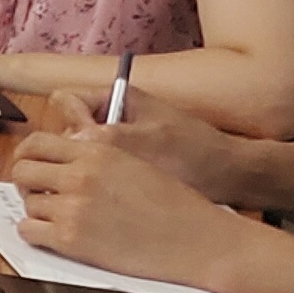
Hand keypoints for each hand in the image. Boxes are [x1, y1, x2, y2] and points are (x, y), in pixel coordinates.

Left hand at [12, 100, 258, 288]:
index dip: (29, 156)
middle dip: (28, 183)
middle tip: (41, 194)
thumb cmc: (176, 205)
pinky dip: (36, 234)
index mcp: (97, 150)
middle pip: (22, 171)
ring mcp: (73, 207)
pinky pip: (28, 232)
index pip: (37, 143)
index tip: (32, 166)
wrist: (198, 239)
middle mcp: (81, 174)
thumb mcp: (136, 163)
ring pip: (27, 204)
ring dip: (38, 211)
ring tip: (61, 218)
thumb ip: (97, 159)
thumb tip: (64, 162)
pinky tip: (56, 235)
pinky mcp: (71, 239)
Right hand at [38, 91, 251, 201]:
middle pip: (65, 129)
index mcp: (116, 97)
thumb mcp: (150, 142)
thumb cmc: (195, 154)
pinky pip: (92, 170)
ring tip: (107, 186)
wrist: (228, 177)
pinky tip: (113, 195)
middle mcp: (111, 116)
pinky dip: (95, 182)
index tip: (86, 145)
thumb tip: (67, 142)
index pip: (65, 101)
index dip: (69, 123)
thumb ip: (105, 137)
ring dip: (83, 171)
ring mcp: (115, 141)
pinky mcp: (121, 164)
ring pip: (75, 154)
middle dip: (72, 151)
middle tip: (94, 169)